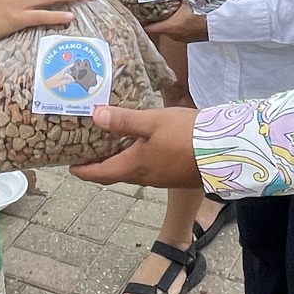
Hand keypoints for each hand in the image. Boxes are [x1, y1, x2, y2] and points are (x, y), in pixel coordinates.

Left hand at [75, 104, 204, 188]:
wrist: (224, 150)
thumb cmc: (185, 135)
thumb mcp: (152, 122)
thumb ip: (124, 120)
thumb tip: (95, 116)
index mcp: (133, 166)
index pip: (100, 174)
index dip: (83, 171)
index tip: (70, 168)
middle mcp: (144, 177)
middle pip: (114, 174)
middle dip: (98, 167)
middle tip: (86, 154)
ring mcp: (159, 177)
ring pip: (131, 172)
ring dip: (117, 162)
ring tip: (109, 145)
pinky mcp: (173, 174)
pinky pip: (146, 169)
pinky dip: (134, 159)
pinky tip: (138, 145)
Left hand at [148, 4, 208, 45]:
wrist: (207, 27)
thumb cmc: (194, 17)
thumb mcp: (183, 5)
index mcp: (166, 27)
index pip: (149, 29)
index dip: (143, 24)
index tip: (139, 20)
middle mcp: (170, 35)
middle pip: (158, 31)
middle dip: (155, 24)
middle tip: (152, 16)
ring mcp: (177, 39)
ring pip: (167, 33)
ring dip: (166, 27)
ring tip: (166, 19)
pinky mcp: (185, 40)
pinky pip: (176, 34)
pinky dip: (175, 30)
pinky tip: (179, 23)